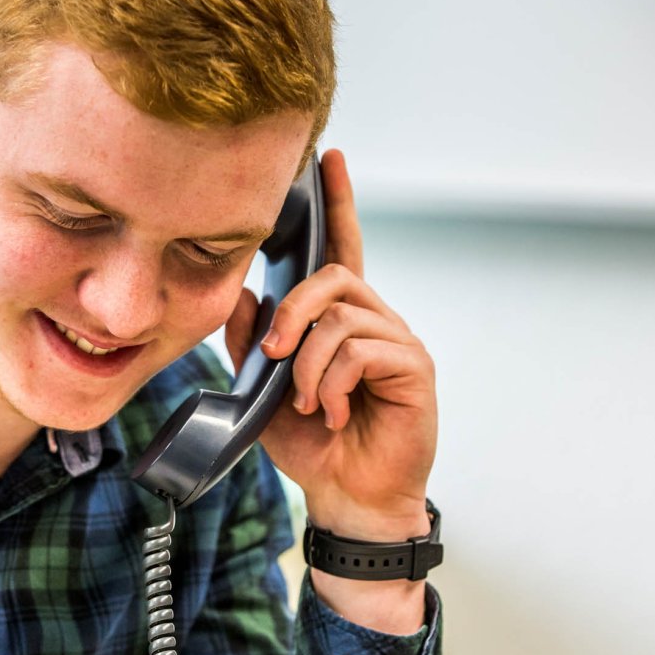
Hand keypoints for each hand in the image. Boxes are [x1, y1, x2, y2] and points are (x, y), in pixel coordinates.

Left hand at [225, 149, 437, 546]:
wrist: (347, 496)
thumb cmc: (313, 444)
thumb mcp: (264, 391)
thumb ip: (253, 342)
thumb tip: (240, 293)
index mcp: (341, 320)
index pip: (342, 248)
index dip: (336, 204)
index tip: (329, 158)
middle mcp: (375, 321)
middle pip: (334, 277)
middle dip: (293, 312)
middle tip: (275, 355)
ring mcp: (398, 343)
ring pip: (342, 318)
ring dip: (309, 364)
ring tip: (310, 403)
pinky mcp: (414, 368)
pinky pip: (362, 350)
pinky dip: (335, 383)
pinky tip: (336, 412)